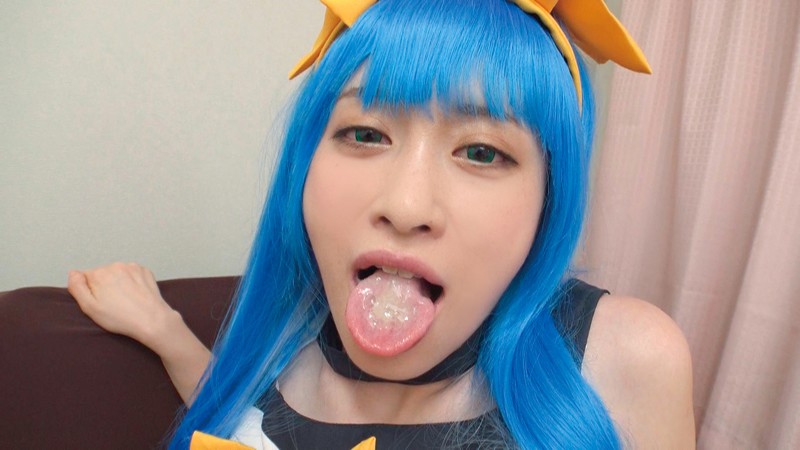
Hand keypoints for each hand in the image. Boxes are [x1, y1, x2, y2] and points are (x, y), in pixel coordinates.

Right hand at [68, 262, 211, 404]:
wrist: (152, 319)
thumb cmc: (120, 318)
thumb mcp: (90, 308)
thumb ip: (77, 288)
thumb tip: (73, 273)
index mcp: (99, 273)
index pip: (85, 277)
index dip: (90, 291)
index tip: (99, 302)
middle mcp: (115, 265)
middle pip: (102, 274)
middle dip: (104, 286)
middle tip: (113, 304)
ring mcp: (132, 267)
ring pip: (118, 273)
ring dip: (119, 283)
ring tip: (125, 301)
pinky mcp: (145, 271)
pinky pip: (132, 274)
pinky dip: (132, 282)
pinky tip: (135, 295)